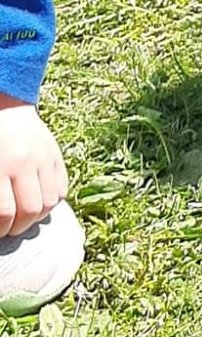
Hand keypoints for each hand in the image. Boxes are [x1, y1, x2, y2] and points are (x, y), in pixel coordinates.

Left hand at [0, 101, 67, 237]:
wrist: (5, 108)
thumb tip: (0, 216)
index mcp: (1, 166)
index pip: (5, 212)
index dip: (1, 229)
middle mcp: (25, 164)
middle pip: (31, 210)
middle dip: (19, 227)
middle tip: (10, 229)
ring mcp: (45, 159)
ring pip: (50, 203)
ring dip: (37, 217)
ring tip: (25, 216)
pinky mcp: (57, 156)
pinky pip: (61, 189)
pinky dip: (52, 201)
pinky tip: (38, 200)